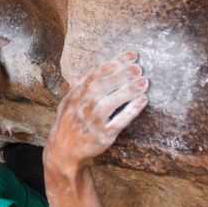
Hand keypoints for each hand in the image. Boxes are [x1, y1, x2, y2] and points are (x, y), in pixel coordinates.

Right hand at [44, 51, 148, 173]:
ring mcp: (93, 121)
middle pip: (103, 86)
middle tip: (139, 67)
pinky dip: (131, 111)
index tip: (130, 55)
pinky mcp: (103, 135)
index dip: (114, 64)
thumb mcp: (69, 102)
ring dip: (128, 91)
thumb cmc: (69, 123)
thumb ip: (80, 85)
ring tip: (144, 81)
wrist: (63, 151)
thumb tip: (93, 68)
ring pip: (111, 103)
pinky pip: (119, 122)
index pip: (96, 75)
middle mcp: (84, 106)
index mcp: (77, 95)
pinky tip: (142, 101)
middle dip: (121, 75)